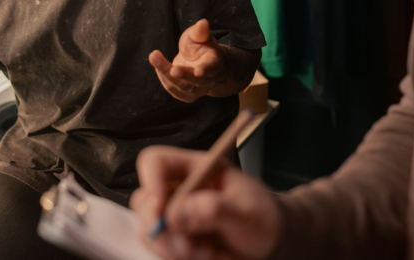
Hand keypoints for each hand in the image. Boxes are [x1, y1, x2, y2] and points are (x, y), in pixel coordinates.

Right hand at [130, 146, 280, 259]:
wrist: (269, 244)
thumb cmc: (262, 218)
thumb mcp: (248, 212)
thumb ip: (216, 209)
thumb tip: (178, 212)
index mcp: (195, 170)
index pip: (156, 162)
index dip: (151, 181)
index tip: (161, 209)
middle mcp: (178, 191)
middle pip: (144, 202)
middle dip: (162, 229)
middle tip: (189, 247)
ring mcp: (173, 218)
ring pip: (149, 232)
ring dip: (173, 249)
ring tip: (209, 253)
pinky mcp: (174, 242)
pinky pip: (160, 253)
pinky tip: (208, 257)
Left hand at [149, 19, 224, 101]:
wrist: (197, 60)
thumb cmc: (198, 45)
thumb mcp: (198, 35)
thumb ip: (200, 31)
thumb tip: (203, 22)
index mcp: (214, 62)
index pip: (211, 68)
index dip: (205, 70)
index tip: (198, 71)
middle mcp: (209, 79)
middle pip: (196, 81)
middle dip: (183, 75)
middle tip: (172, 68)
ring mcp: (199, 90)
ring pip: (182, 87)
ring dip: (166, 73)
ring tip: (154, 57)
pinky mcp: (187, 95)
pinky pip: (173, 90)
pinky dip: (163, 78)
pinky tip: (158, 65)